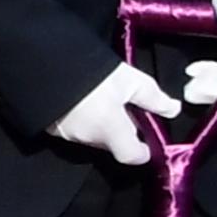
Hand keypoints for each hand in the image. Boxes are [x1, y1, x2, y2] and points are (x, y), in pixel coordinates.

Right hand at [54, 66, 179, 166]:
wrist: (43, 59)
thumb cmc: (91, 69)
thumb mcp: (129, 79)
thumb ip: (153, 98)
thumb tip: (173, 109)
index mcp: (110, 129)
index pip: (132, 156)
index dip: (142, 151)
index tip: (146, 140)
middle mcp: (88, 137)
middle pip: (112, 145)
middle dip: (119, 132)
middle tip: (121, 106)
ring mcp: (66, 134)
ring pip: (91, 136)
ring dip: (98, 125)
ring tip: (96, 99)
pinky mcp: (48, 127)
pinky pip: (71, 130)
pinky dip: (78, 121)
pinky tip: (77, 101)